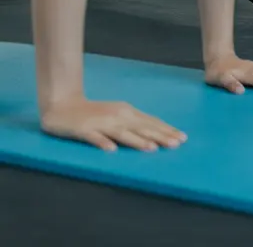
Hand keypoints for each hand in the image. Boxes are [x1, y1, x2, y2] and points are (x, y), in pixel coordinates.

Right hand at [41, 97, 186, 152]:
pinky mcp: (84, 130)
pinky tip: (111, 151)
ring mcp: (101, 123)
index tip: (183, 138)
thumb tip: (155, 134)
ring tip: (151, 148)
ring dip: (137, 141)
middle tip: (176, 144)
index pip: (151, 122)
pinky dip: (103, 143)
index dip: (167, 130)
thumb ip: (133, 124)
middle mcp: (118, 116)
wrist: (63, 106)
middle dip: (160, 136)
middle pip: (142, 127)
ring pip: (122, 133)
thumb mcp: (117, 115)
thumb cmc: (94, 113)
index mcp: (128, 112)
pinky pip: (95, 138)